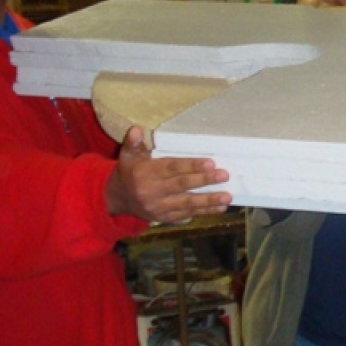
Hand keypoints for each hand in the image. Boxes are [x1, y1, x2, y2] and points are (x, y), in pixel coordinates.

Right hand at [105, 126, 232, 222]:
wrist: (117, 199)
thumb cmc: (129, 172)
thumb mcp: (127, 156)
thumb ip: (133, 143)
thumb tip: (137, 128)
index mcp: (146, 173)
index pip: (171, 168)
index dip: (190, 166)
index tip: (210, 163)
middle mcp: (152, 191)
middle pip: (181, 186)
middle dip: (204, 181)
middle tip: (224, 175)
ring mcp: (159, 207)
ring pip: (187, 203)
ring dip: (209, 201)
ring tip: (227, 197)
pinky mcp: (164, 217)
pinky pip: (187, 214)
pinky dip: (204, 212)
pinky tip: (220, 208)